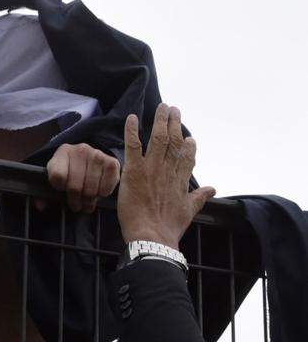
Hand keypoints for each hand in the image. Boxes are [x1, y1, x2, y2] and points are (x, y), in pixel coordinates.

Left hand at [46, 143, 119, 212]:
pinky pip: (106, 188)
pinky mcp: (112, 163)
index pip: (57, 176)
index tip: (62, 190)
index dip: (59, 187)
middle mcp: (80, 150)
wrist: (91, 158)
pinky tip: (98, 192)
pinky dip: (101, 195)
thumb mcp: (56, 176)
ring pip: (90, 189)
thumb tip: (39, 206)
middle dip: (75, 200)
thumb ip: (44, 192)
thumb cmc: (71, 170)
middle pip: (74, 186)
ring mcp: (97, 155)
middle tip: (77, 206)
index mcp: (62, 152)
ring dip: (88, 201)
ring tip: (87, 202)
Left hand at [118, 104, 215, 248]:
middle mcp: (168, 170)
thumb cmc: (169, 227)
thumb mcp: (189, 211)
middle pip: (174, 141)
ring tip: (161, 107)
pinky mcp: (134, 170)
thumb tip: (213, 190)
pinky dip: (132, 130)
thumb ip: (199, 197)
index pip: (187, 156)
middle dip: (174, 123)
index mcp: (181, 180)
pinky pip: (134, 145)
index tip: (189, 136)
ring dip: (160, 120)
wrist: (152, 236)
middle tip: (173, 109)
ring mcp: (152, 168)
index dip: (188, 144)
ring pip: (158, 138)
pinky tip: (131, 117)